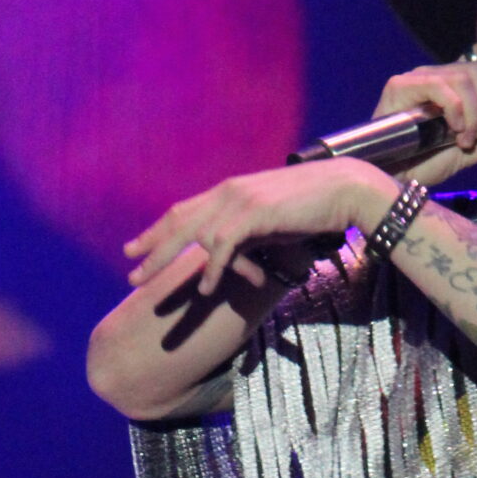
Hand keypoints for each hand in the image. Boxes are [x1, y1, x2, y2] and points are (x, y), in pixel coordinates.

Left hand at [124, 161, 389, 297]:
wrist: (345, 189)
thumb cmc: (314, 206)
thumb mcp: (272, 218)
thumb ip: (249, 230)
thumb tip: (234, 251)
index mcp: (231, 190)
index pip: (184, 210)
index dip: (157, 230)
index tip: (135, 248)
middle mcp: (229, 191)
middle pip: (178, 220)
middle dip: (151, 248)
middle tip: (131, 273)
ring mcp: (240, 200)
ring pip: (193, 233)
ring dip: (169, 262)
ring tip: (151, 288)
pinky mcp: (256, 213)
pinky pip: (223, 244)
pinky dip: (211, 267)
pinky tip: (204, 288)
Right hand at [366, 37, 476, 190]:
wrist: (392, 182)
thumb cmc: (423, 166)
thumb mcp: (469, 154)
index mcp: (452, 84)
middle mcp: (435, 75)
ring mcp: (417, 79)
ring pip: (463, 77)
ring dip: (474, 112)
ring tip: (466, 140)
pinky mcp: (400, 87)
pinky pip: (440, 86)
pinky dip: (455, 110)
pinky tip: (453, 131)